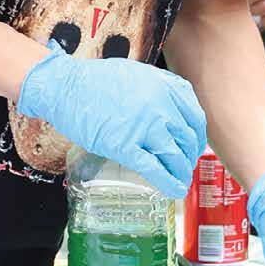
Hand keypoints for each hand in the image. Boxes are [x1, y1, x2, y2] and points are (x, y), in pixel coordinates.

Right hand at [17, 40, 206, 197]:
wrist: (66, 87)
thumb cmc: (97, 80)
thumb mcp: (139, 74)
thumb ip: (161, 89)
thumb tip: (173, 108)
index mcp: (166, 86)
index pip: (195, 117)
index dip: (198, 136)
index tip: (195, 146)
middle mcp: (161, 106)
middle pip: (188, 138)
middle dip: (190, 156)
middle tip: (187, 165)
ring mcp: (144, 126)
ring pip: (175, 155)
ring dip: (182, 172)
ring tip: (182, 180)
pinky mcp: (124, 145)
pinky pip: (154, 168)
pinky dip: (168, 182)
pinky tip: (174, 191)